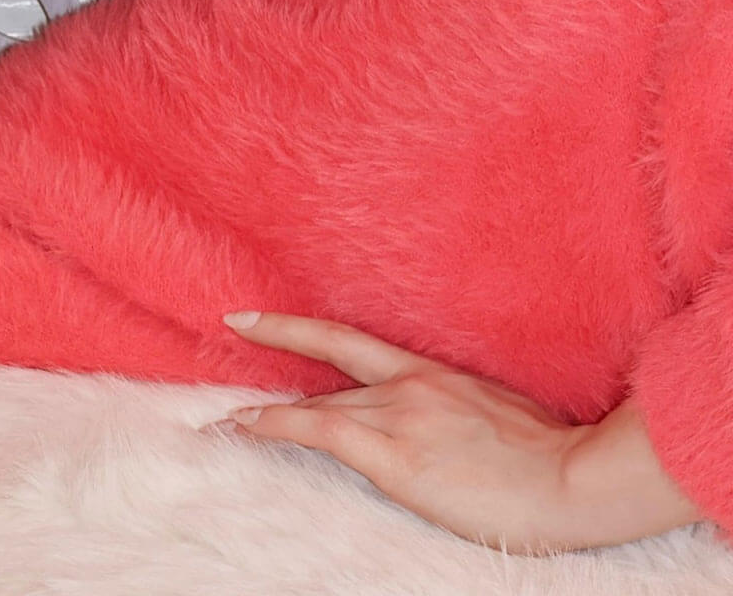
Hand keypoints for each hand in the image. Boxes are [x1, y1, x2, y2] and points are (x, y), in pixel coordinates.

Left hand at [217, 313, 698, 552]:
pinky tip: (242, 427)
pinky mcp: (394, 453)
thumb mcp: (504, 419)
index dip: (304, 327)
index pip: (355, 342)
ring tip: (220, 415)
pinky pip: (318, 431)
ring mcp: (401, 414)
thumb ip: (464, 413)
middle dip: (280, 344)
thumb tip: (448, 427)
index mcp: (439, 374)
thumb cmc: (555, 458)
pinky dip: (273, 425)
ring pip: (316, 404)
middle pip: (331, 363)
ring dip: (264, 410)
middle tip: (235, 324)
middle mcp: (412, 384)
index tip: (262, 317)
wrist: (576, 478)